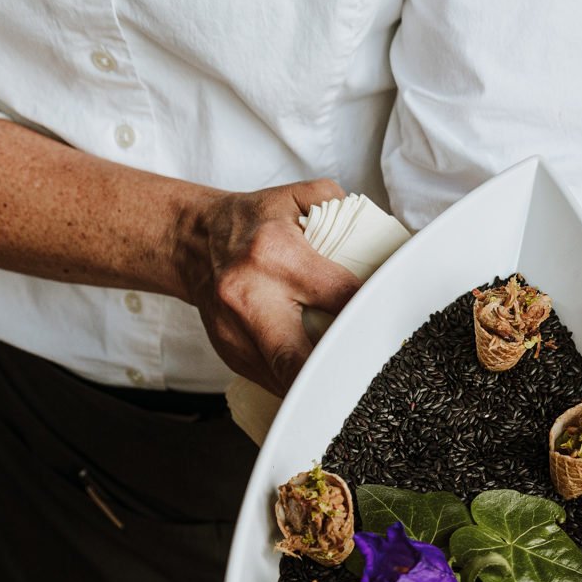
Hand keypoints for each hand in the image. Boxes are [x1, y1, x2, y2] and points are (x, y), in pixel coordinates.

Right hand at [175, 177, 361, 392]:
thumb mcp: (294, 198)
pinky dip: (295, 382)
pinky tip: (315, 376)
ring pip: (282, 379)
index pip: (338, 295)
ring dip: (316, 384)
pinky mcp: (228, 352)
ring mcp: (234, 330)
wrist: (193, 242)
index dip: (368, 313)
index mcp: (274, 254)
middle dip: (331, 376)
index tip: (387, 324)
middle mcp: (250, 295)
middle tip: (364, 381)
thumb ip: (341, 208)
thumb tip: (380, 239)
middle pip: (295, 357)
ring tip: (345, 383)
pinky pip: (269, 380)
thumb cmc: (250, 222)